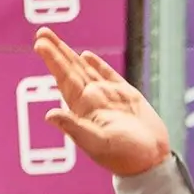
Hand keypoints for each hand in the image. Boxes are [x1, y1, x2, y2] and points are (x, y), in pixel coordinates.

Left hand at [33, 28, 171, 175]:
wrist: (152, 161)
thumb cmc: (125, 157)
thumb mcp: (97, 143)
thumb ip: (74, 128)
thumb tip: (49, 115)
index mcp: (83, 110)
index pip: (64, 79)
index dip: (53, 61)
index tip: (40, 44)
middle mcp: (93, 101)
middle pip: (71, 70)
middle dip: (57, 51)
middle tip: (42, 33)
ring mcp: (109, 97)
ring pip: (86, 70)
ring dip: (71, 55)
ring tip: (55, 40)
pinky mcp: (128, 97)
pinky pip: (108, 76)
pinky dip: (97, 65)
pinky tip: (87, 56)